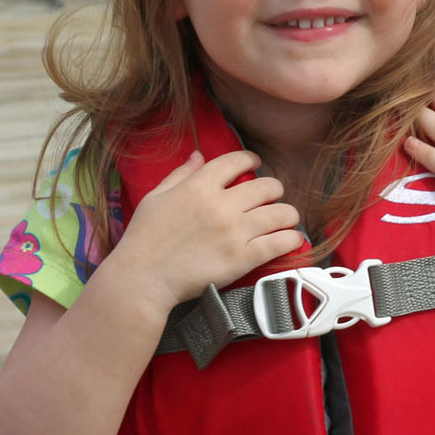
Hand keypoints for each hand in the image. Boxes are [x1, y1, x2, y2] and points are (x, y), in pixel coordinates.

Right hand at [112, 150, 302, 307]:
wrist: (142, 279)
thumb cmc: (144, 239)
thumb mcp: (156, 197)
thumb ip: (181, 174)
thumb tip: (199, 155)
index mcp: (199, 186)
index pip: (236, 161)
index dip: (251, 159)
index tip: (256, 164)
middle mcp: (221, 205)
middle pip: (266, 186)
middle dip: (274, 189)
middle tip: (273, 196)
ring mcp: (234, 231)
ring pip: (279, 213)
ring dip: (288, 213)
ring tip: (287, 217)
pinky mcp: (242, 258)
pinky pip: (279, 243)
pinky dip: (291, 239)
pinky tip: (293, 238)